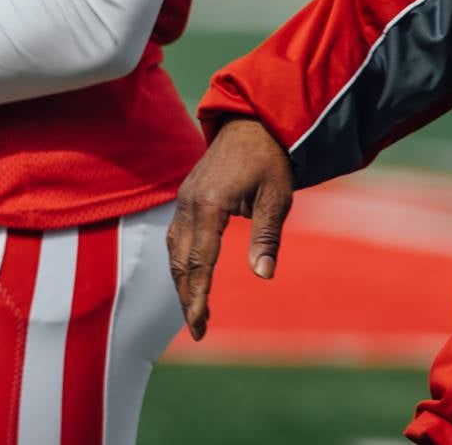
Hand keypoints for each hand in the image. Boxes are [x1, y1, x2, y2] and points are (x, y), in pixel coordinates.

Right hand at [165, 118, 294, 340]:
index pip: (200, 262)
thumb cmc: (270, 161)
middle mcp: (189, 202)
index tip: (198, 324)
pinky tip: (190, 275)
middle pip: (180, 261)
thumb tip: (263, 274)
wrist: (254, 122)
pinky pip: (176, 234)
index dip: (198, 296)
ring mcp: (184, 198)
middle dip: (187, 296)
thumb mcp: (277, 198)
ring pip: (174, 250)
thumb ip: (267, 237)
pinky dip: (181, 260)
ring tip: (195, 310)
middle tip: (198, 329)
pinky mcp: (186, 195)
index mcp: (210, 205)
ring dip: (182, 281)